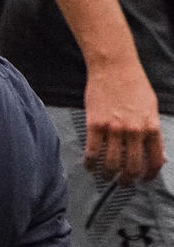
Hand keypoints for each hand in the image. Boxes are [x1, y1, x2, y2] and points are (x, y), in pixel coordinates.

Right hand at [84, 61, 165, 183]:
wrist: (113, 64)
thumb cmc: (133, 82)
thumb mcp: (151, 107)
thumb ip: (153, 131)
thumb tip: (157, 153)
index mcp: (151, 127)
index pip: (154, 162)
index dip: (149, 175)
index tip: (144, 179)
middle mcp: (134, 131)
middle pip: (132, 168)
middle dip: (128, 180)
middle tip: (123, 182)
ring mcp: (114, 128)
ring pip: (112, 164)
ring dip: (109, 175)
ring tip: (106, 175)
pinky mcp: (95, 124)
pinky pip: (92, 151)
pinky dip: (90, 163)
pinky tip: (90, 166)